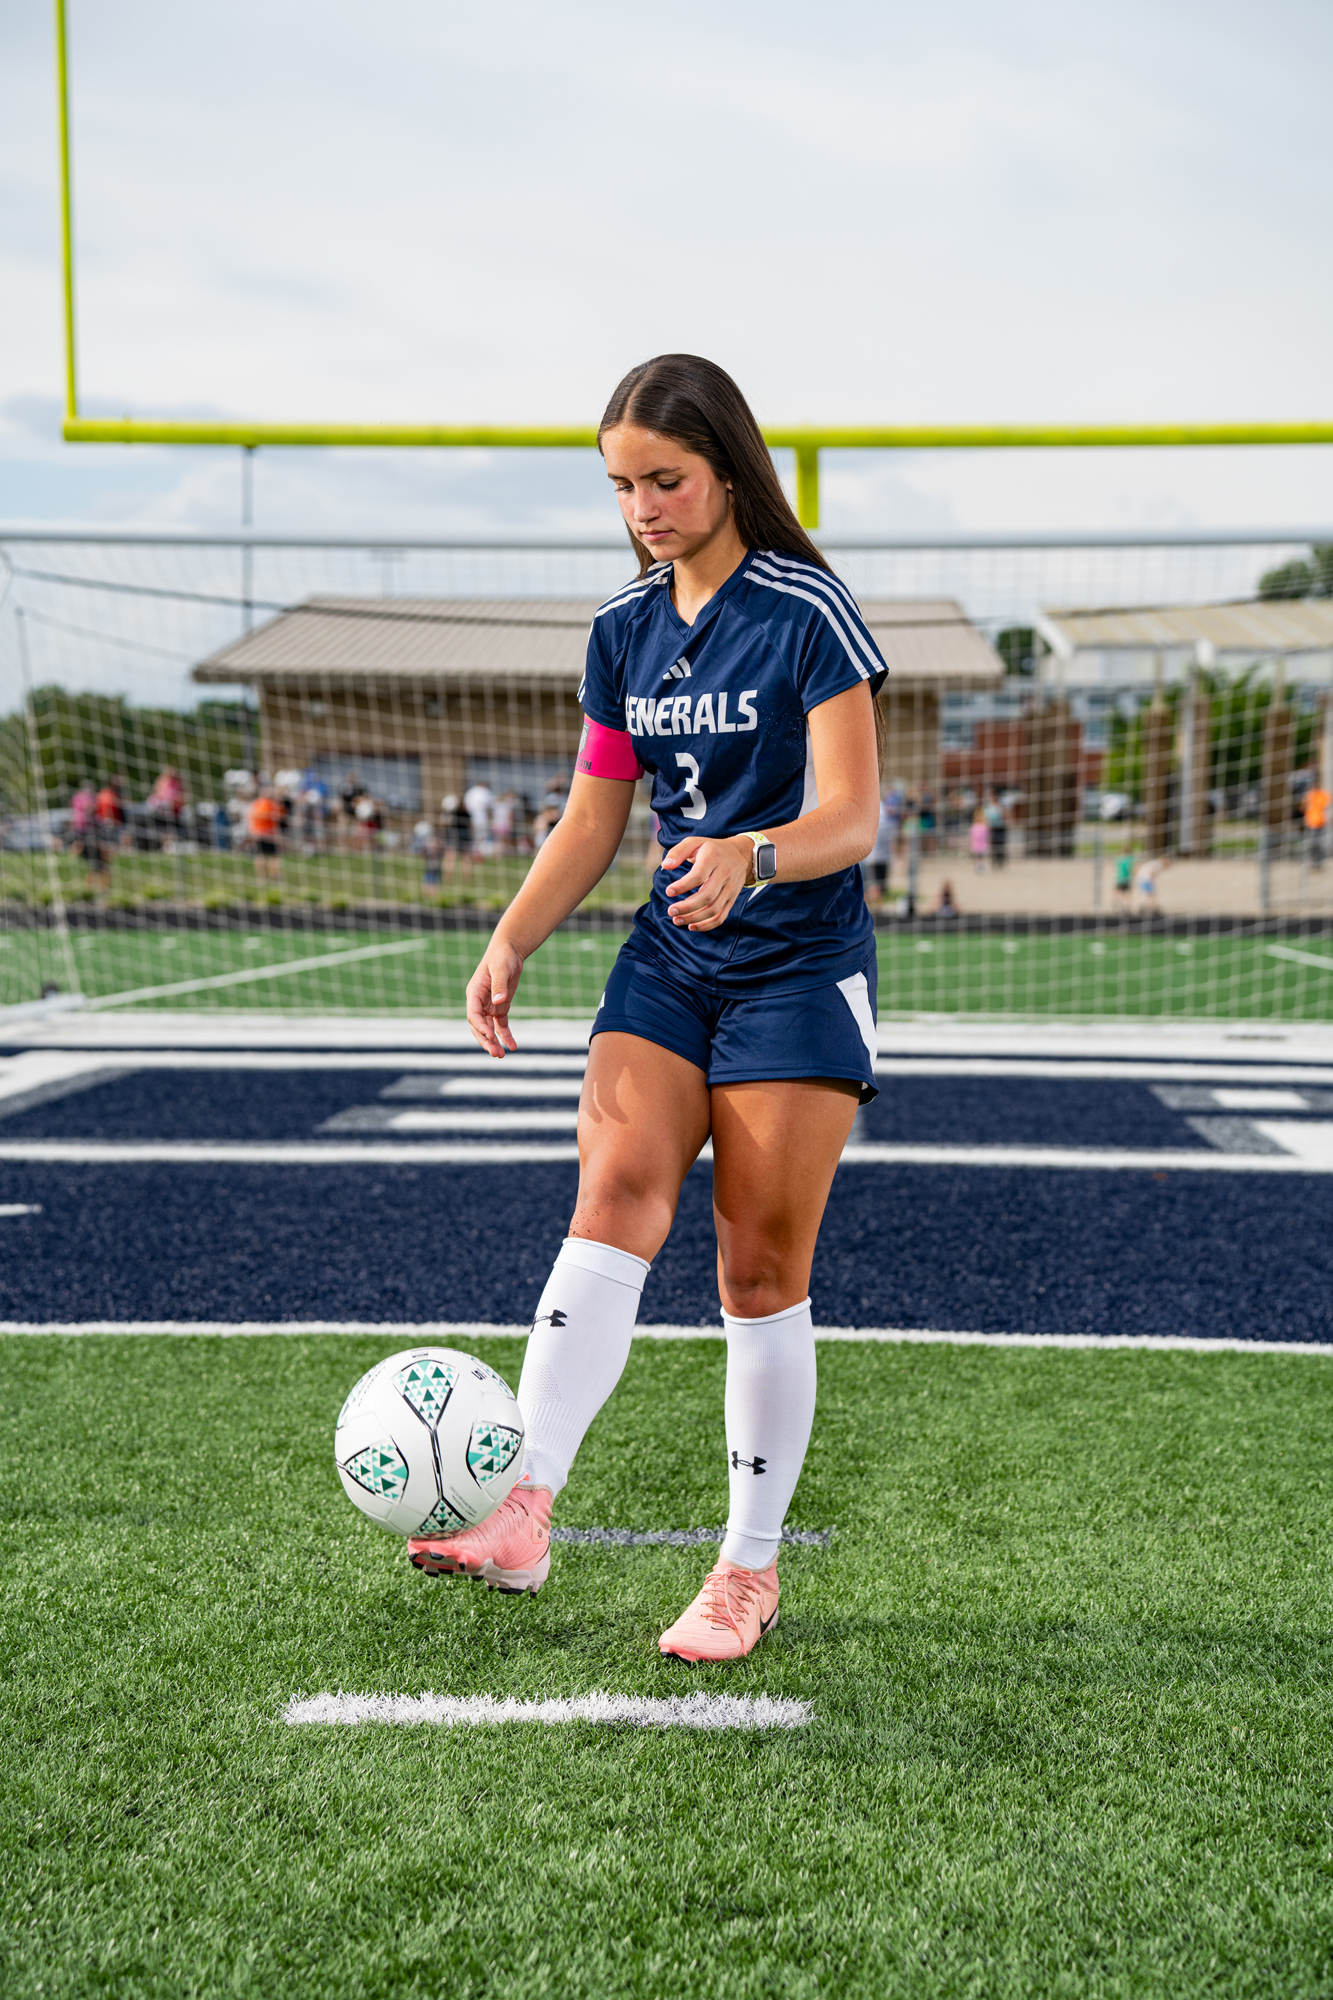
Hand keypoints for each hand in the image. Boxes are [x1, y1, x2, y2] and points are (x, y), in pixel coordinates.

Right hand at [466, 938, 523, 1054]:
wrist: (510, 951)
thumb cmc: (502, 957)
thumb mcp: (501, 968)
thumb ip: (499, 985)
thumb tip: (499, 1001)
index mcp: (474, 992)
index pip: (473, 1014)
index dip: (480, 1027)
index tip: (490, 1036)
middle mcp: (479, 1002)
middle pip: (478, 1026)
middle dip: (486, 1041)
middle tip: (495, 1053)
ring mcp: (489, 1006)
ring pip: (489, 1029)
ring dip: (494, 1042)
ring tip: (502, 1055)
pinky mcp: (500, 1008)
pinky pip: (501, 1026)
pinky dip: (506, 1036)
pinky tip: (513, 1046)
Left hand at [661, 834, 752, 931]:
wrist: (741, 854)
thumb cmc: (712, 849)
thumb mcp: (695, 842)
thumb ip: (678, 852)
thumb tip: (665, 865)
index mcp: (713, 858)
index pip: (698, 876)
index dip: (683, 886)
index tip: (669, 891)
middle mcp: (724, 874)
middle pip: (707, 896)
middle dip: (687, 907)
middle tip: (671, 911)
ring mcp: (730, 888)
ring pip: (714, 909)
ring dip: (694, 918)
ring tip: (677, 920)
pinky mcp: (732, 899)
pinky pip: (721, 916)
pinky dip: (707, 925)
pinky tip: (692, 926)